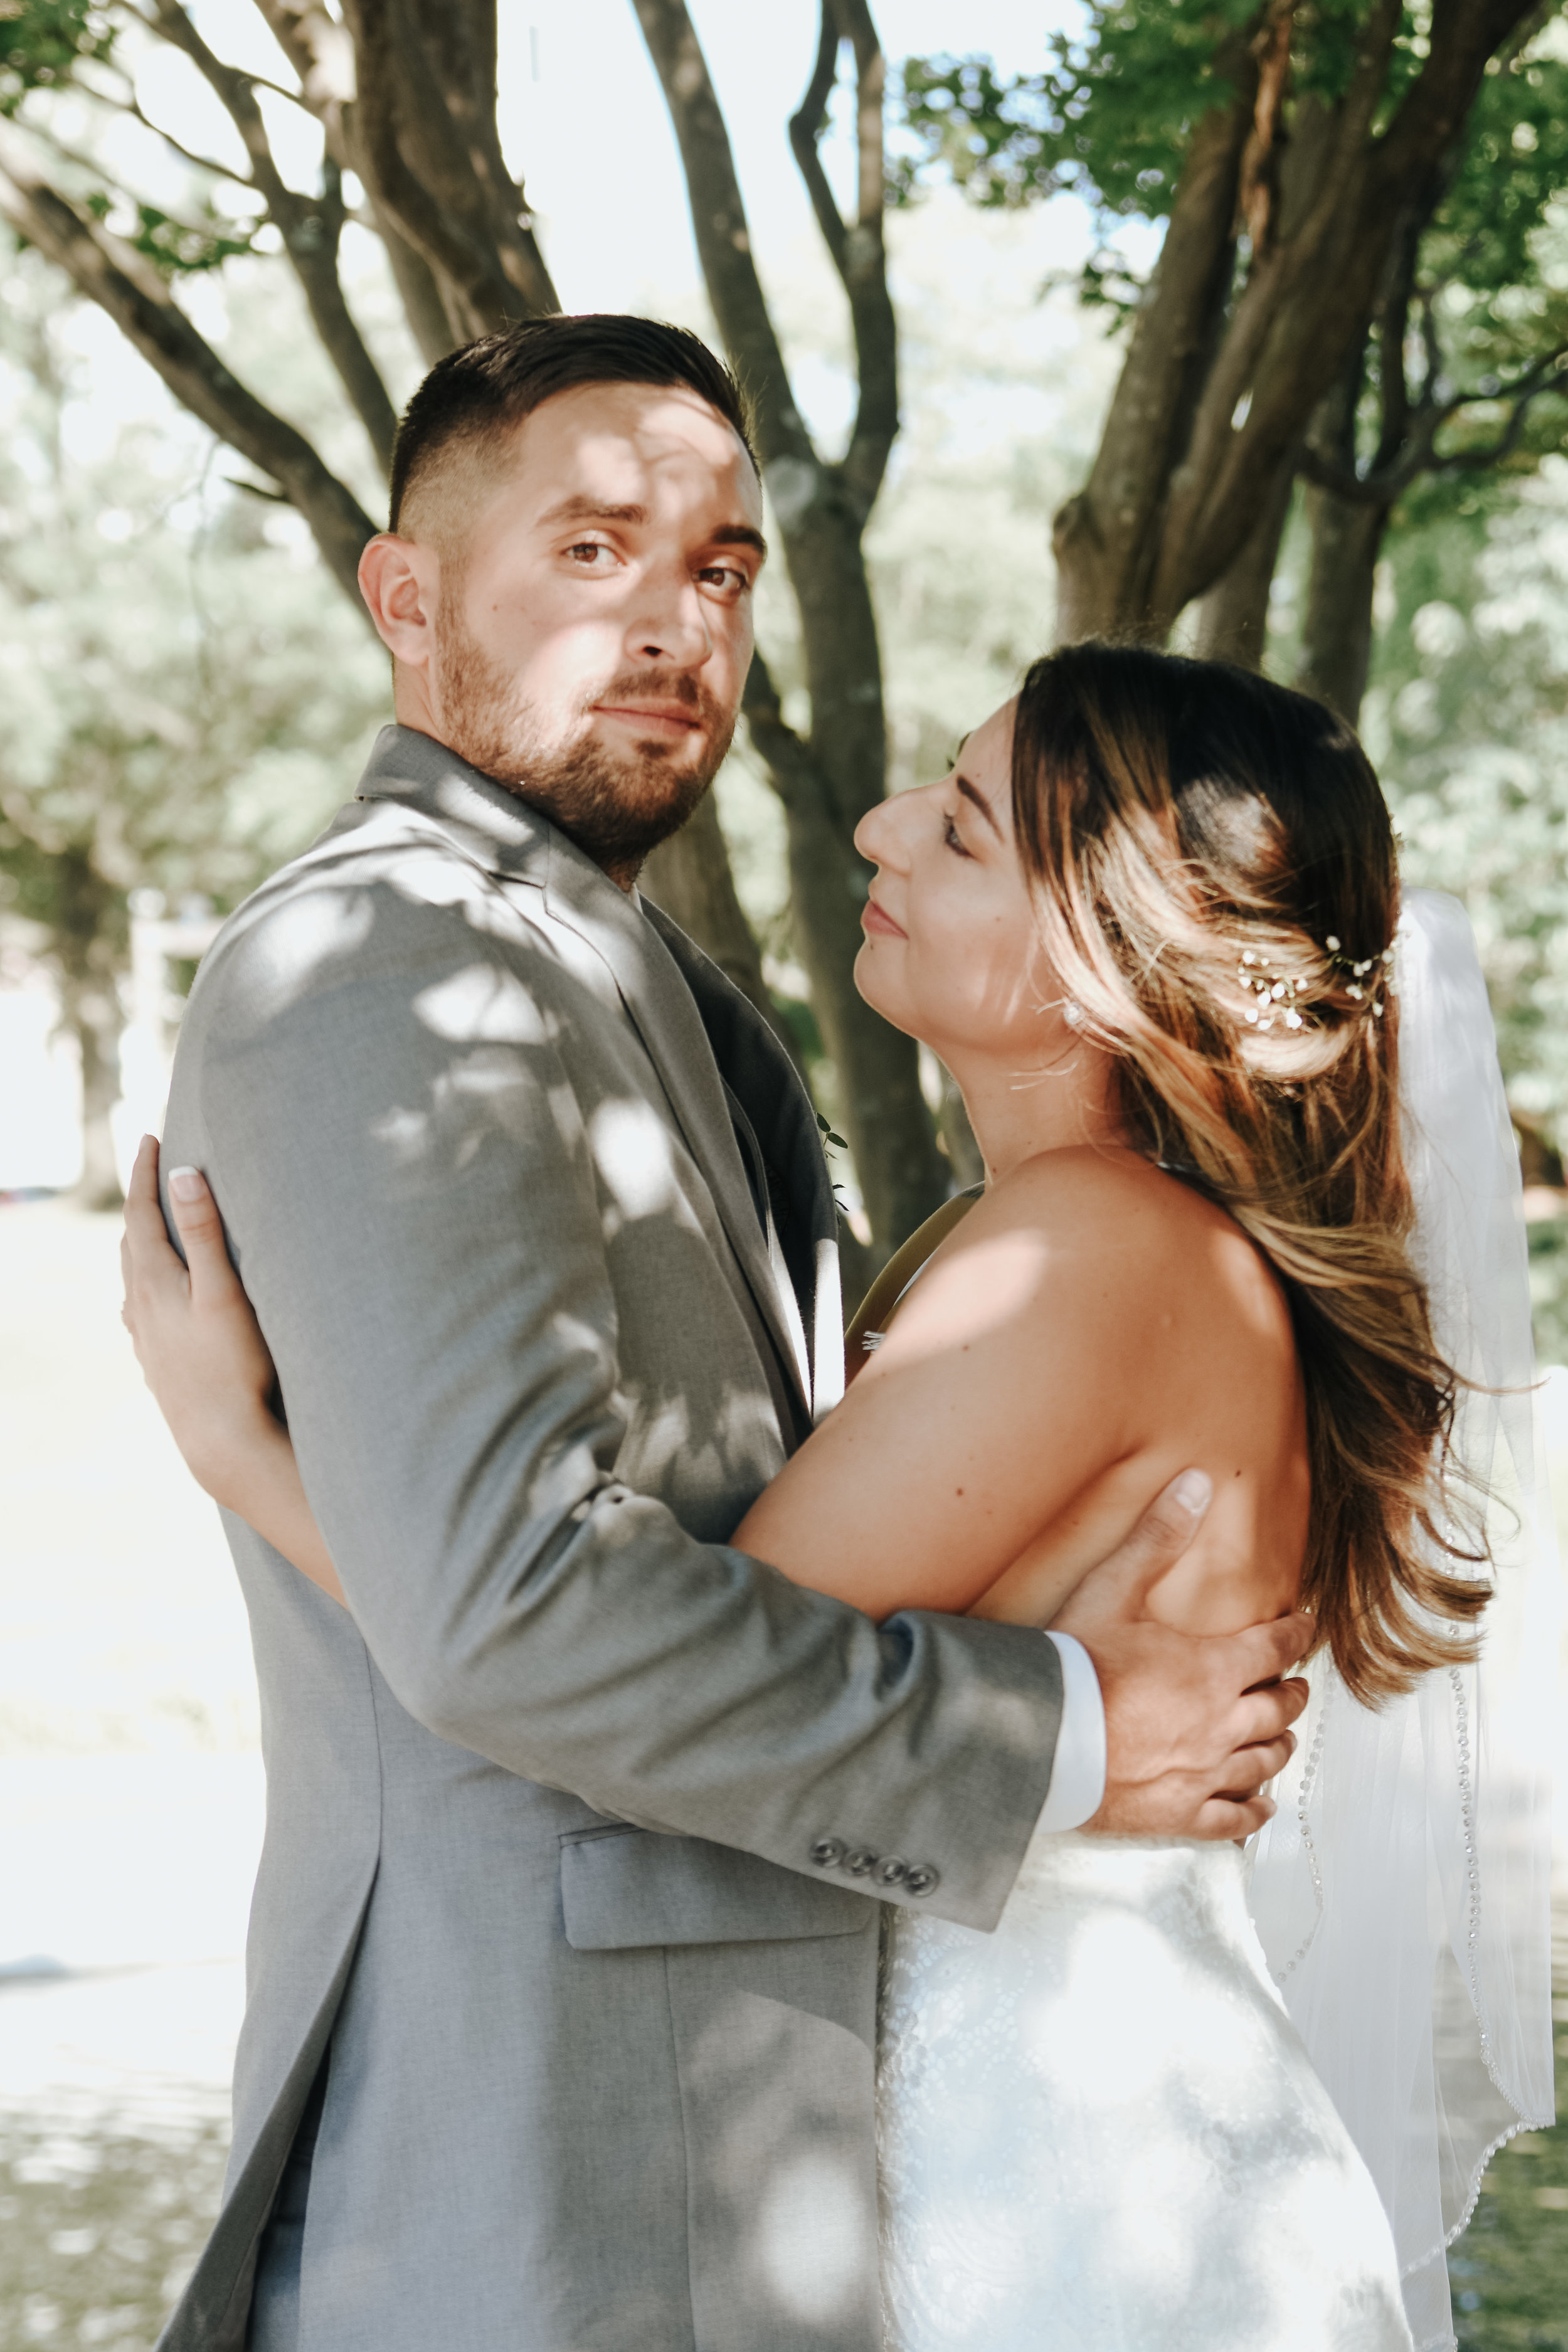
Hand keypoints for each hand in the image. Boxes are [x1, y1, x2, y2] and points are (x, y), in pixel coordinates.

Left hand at [121, 1134, 279, 1501]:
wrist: (220, 1440)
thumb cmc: (232, 1367)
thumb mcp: (223, 1293)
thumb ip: (203, 1234)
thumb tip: (183, 1175)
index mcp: (154, 1282)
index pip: (141, 1213)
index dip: (144, 1173)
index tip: (149, 1137)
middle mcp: (140, 1306)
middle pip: (131, 1240)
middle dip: (142, 1202)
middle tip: (152, 1169)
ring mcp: (145, 1336)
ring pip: (132, 1276)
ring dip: (140, 1242)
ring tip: (152, 1224)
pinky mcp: (156, 1361)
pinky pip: (139, 1308)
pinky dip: (144, 1284)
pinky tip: (149, 1299)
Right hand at [1052, 1471, 1311, 1841]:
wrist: (1040, 1741)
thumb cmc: (1073, 1665)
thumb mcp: (1113, 1588)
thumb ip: (1157, 1536)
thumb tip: (1195, 1482)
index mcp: (1213, 1670)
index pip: (1273, 1647)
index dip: (1293, 1634)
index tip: (1302, 1626)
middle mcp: (1221, 1725)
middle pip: (1277, 1709)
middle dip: (1291, 1692)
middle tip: (1293, 1684)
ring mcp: (1203, 1774)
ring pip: (1263, 1761)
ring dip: (1278, 1745)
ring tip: (1281, 1736)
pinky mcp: (1179, 1813)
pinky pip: (1232, 1818)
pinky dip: (1253, 1811)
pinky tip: (1260, 1805)